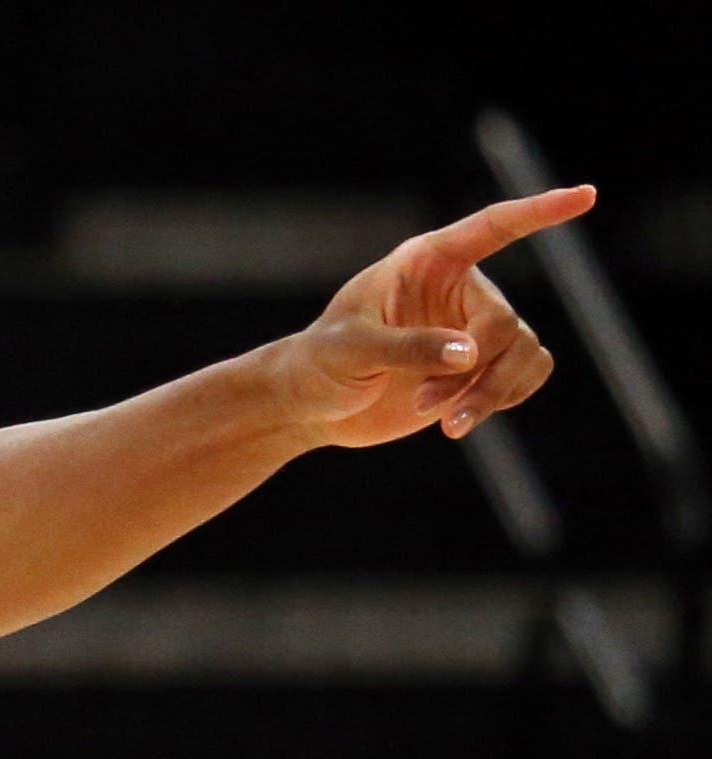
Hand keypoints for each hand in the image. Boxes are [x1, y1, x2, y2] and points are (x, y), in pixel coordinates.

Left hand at [275, 185, 591, 447]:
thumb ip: (408, 347)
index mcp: (425, 263)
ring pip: (523, 353)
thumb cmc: (318, 364)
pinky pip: (526, 375)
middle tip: (430, 404)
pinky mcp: (478, 367)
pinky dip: (504, 399)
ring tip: (448, 424)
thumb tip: (470, 353)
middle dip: (478, 371)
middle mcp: (458, 289)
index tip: (587, 195)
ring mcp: (471, 328)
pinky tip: (463, 418)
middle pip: (504, 324)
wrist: (310, 405)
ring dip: (491, 393)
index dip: (539, 211)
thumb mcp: (350, 351)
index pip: (492, 228)